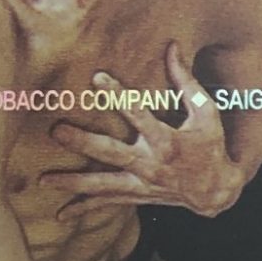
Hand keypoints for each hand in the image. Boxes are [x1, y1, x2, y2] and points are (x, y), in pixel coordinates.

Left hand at [47, 46, 242, 218]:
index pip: (140, 116)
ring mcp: (142, 184)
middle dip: (83, 142)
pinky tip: (61, 213)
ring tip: (45, 179)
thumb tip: (172, 47)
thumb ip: (187, 81)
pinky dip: (85, 208)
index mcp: (169, 142)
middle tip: (57, 131)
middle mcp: (151, 165)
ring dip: (74, 183)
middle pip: (111, 153)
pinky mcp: (137, 196)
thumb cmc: (211, 147)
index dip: (119, 96)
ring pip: (103, 184)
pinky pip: (108, 203)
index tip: (99, 78)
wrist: (216, 191)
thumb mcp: (206, 113)